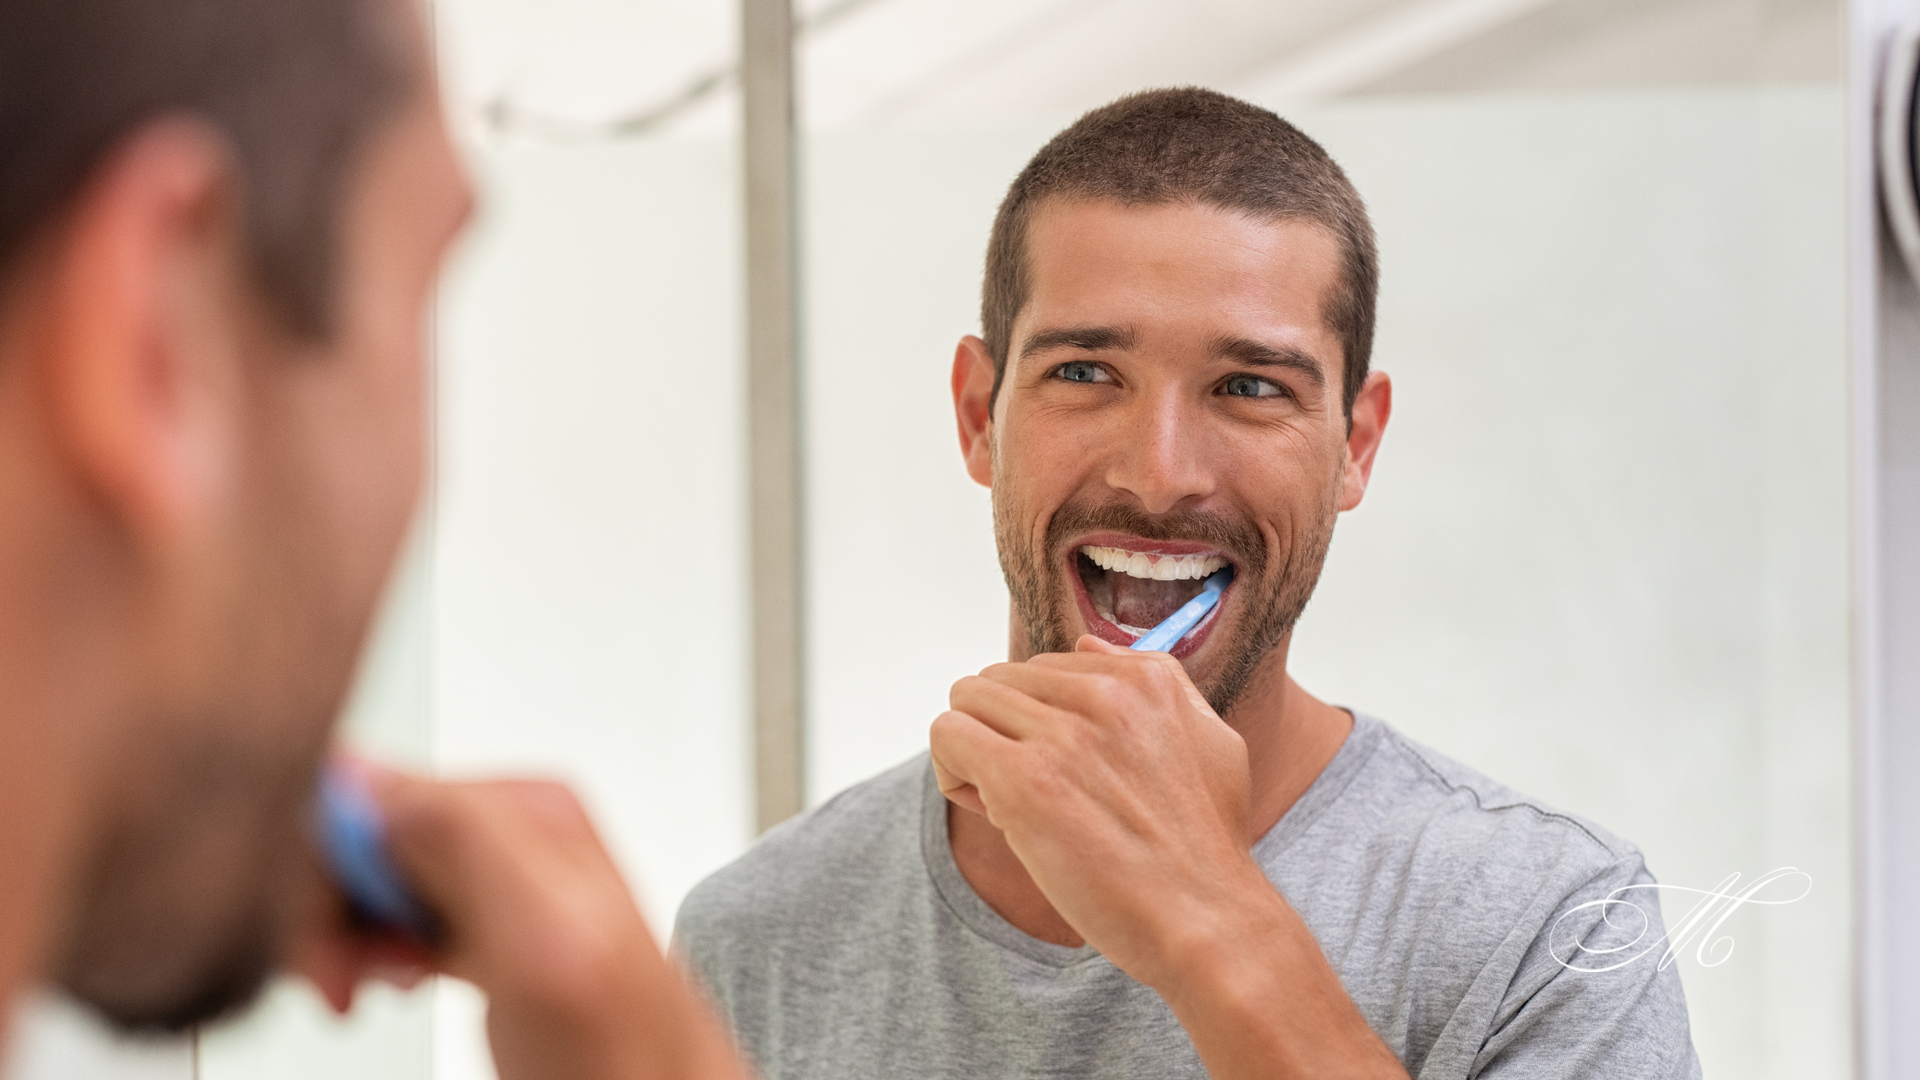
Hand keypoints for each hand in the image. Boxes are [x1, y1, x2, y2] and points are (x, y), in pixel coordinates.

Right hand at [293, 771, 749, 1079]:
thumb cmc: (625, 1052)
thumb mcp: (545, 935)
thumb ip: (464, 840)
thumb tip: (366, 775)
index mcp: (524, 807)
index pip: (369, 789)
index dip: (323, 867)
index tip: (320, 940)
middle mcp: (512, 831)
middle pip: (363, 834)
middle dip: (330, 907)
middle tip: (340, 981)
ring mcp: (498, 881)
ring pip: (368, 878)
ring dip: (344, 936)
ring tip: (363, 988)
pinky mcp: (487, 927)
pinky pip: (394, 913)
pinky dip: (371, 953)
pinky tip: (392, 983)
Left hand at [930, 638, 1407, 1079]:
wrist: (1207, 921)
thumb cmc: (1204, 848)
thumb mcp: (1209, 740)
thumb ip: (1152, 684)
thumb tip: (1086, 646)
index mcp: (1145, 677)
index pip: (1046, 668)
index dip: (1042, 723)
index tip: (1066, 774)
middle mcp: (1104, 692)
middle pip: (1000, 680)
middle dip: (1004, 733)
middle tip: (1035, 795)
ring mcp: (1062, 733)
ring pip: (968, 701)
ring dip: (976, 752)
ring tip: (1014, 806)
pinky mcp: (1025, 778)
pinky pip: (948, 735)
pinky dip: (955, 773)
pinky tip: (995, 815)